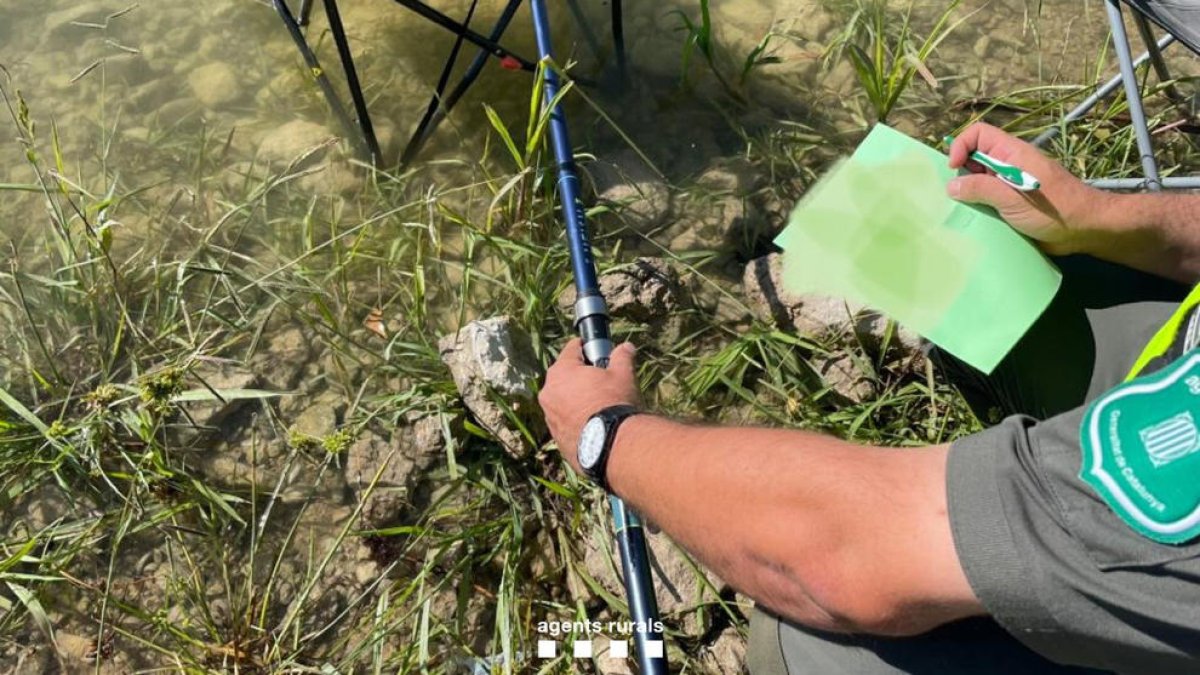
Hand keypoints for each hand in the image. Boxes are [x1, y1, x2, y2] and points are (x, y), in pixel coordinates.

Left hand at [538, 339, 641, 472]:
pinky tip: (594, 423)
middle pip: (565, 376)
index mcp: (561, 371)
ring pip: (563, 400)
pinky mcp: (555, 436)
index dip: (586, 347)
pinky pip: (565, 421)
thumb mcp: (622, 375)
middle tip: (602, 381)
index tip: (597, 351)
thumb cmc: (614, 403)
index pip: (572, 349)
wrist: (611, 445)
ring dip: (577, 399)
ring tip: (599, 406)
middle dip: (581, 376)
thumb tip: (626, 347)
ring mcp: (549, 416)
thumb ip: (621, 357)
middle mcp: (548, 392)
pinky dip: (576, 419)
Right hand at [946, 122, 1113, 255]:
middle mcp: (1009, 165)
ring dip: (969, 196)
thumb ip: (981, 189)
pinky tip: (977, 222)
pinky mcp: (1013, 204)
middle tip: (958, 197)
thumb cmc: (1053, 208)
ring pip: (980, 182)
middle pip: (975, 158)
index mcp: (1011, 153)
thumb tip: (952, 186)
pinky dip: (979, 208)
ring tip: (965, 212)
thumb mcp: (1013, 197)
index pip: (978, 134)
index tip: (954, 169)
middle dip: (961, 175)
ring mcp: (1011, 185)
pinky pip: (989, 200)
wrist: (1085, 229)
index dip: (961, 145)